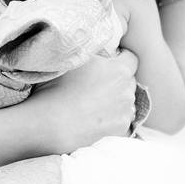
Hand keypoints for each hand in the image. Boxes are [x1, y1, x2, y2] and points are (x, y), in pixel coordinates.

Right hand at [21, 50, 138, 154]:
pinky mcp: (120, 130)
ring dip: (117, 100)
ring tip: (96, 104)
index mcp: (119, 70)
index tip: (112, 59)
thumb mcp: (75, 60)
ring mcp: (125, 112)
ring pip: (126, 101)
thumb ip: (94, 55)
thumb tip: (100, 53)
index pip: (131, 58)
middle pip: (128, 80)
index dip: (121, 57)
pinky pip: (122, 120)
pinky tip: (98, 119)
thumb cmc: (59, 88)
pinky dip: (114, 119)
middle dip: (117, 80)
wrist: (52, 124)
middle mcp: (127, 90)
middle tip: (98, 83)